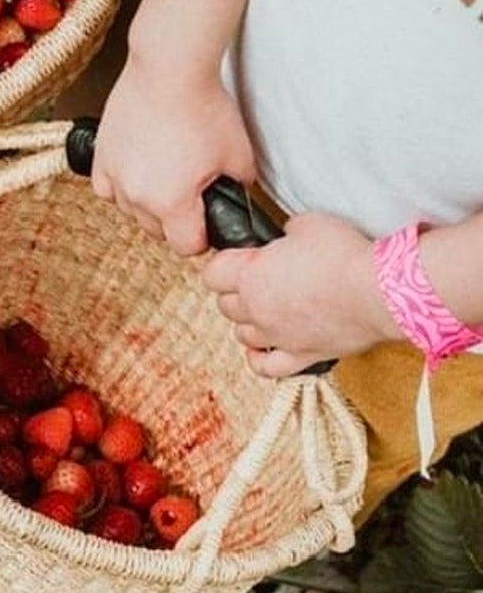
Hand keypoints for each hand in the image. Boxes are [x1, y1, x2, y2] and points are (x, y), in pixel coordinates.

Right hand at [91, 58, 255, 255]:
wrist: (169, 68)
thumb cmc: (203, 107)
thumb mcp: (240, 156)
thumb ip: (239, 188)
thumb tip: (237, 200)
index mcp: (172, 203)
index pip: (186, 247)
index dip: (202, 235)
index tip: (208, 219)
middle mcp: (136, 196)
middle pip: (156, 231)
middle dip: (175, 219)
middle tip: (191, 190)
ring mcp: (114, 175)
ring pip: (131, 211)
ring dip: (147, 202)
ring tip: (166, 173)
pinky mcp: (101, 155)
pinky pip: (108, 188)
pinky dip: (123, 185)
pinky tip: (139, 168)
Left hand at [202, 212, 400, 375]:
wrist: (379, 292)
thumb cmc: (344, 256)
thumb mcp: (307, 224)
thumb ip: (287, 232)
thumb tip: (287, 237)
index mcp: (250, 275)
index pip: (212, 274)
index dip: (222, 264)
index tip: (235, 258)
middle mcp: (257, 310)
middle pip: (225, 306)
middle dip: (234, 292)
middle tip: (253, 280)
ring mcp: (278, 337)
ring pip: (242, 336)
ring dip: (247, 323)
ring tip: (262, 310)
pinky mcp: (303, 356)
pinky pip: (268, 368)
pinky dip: (261, 360)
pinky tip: (263, 351)